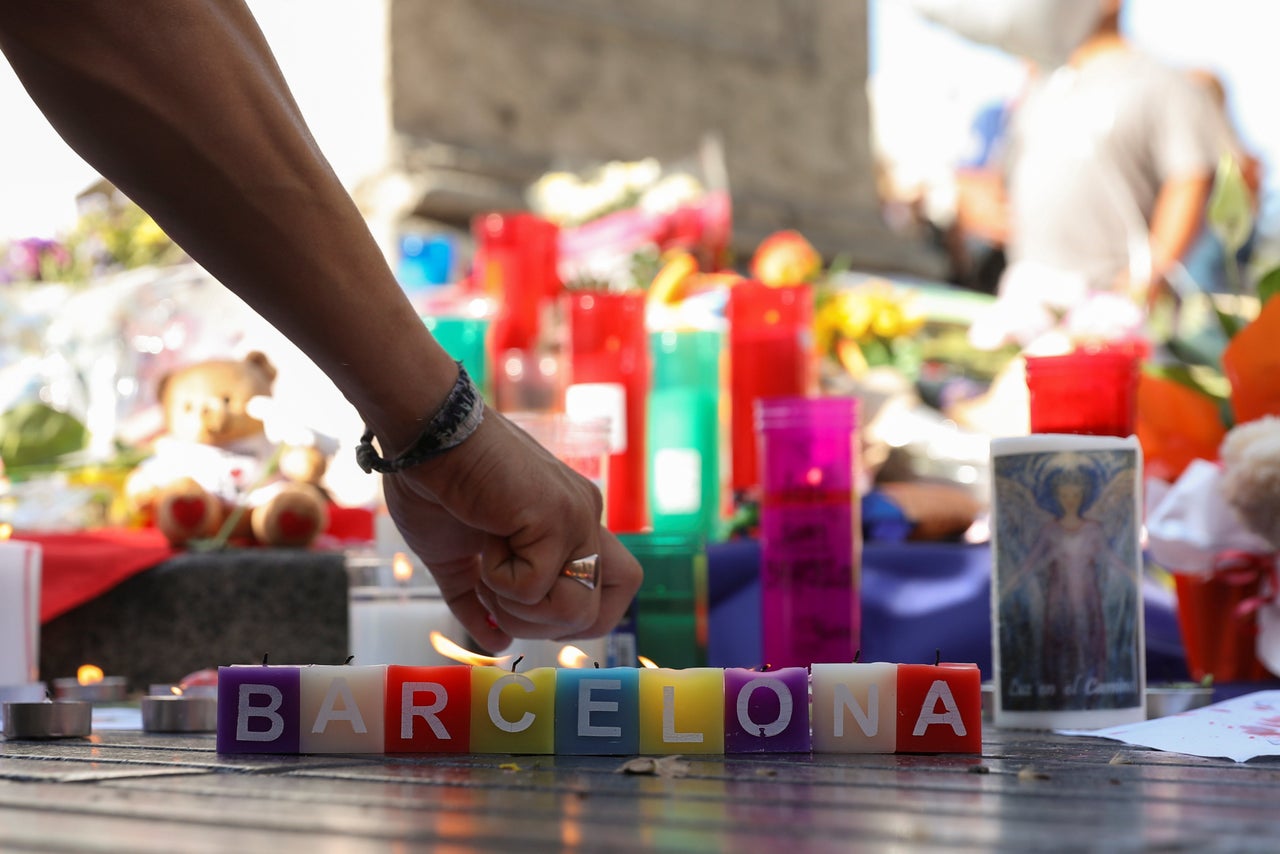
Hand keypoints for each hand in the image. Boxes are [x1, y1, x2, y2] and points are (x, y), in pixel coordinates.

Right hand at [380, 408, 641, 652]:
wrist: (424, 435)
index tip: (520, 613)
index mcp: (569, 526)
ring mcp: (576, 516)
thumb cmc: (433, 485)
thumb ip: (479, 602)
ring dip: (521, 610)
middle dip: (547, 627)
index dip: (572, 620)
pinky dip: (498, 581)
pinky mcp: (556, 516)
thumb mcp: (456, 559)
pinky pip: (537, 587)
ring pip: (576, 608)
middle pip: (605, 609)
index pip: (611, 590)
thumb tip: (497, 644)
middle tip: (501, 602)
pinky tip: (483, 540)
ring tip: (487, 572)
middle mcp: (584, 519)